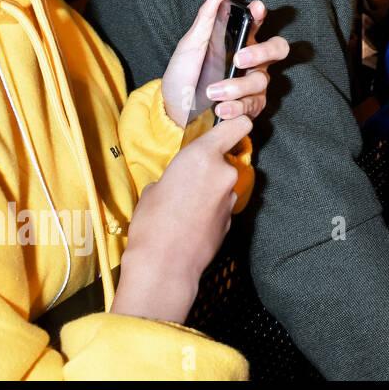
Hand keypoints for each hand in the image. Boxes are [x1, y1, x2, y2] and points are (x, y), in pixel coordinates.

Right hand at [110, 115, 252, 323]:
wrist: (165, 265)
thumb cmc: (151, 222)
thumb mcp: (153, 188)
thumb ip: (175, 175)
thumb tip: (178, 181)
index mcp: (204, 156)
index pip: (237, 126)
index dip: (234, 123)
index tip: (227, 125)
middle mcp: (224, 172)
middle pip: (226, 159)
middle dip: (211, 167)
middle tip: (187, 182)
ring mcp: (231, 197)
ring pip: (223, 184)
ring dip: (210, 190)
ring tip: (185, 208)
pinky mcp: (232, 218)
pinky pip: (221, 205)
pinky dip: (211, 209)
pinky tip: (191, 223)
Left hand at [161, 0, 288, 125]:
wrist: (175, 111)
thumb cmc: (184, 76)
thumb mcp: (191, 45)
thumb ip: (208, 16)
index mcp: (239, 42)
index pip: (257, 24)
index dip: (261, 15)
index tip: (256, 8)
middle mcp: (253, 62)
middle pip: (278, 49)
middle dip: (261, 52)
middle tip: (238, 59)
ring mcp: (254, 84)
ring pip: (260, 81)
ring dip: (235, 87)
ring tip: (212, 93)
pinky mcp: (252, 106)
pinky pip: (254, 105)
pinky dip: (236, 107)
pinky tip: (220, 109)